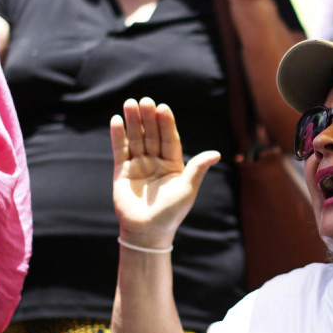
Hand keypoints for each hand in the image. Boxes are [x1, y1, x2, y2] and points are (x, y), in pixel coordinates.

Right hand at [111, 98, 219, 247]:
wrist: (147, 232)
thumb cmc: (171, 213)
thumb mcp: (187, 189)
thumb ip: (197, 168)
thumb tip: (216, 153)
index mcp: (173, 164)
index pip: (169, 139)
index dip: (166, 123)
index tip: (163, 108)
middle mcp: (156, 162)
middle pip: (152, 135)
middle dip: (148, 118)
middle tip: (145, 100)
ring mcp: (138, 165)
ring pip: (136, 139)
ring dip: (133, 121)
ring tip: (130, 103)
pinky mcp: (122, 172)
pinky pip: (120, 150)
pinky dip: (118, 135)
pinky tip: (117, 120)